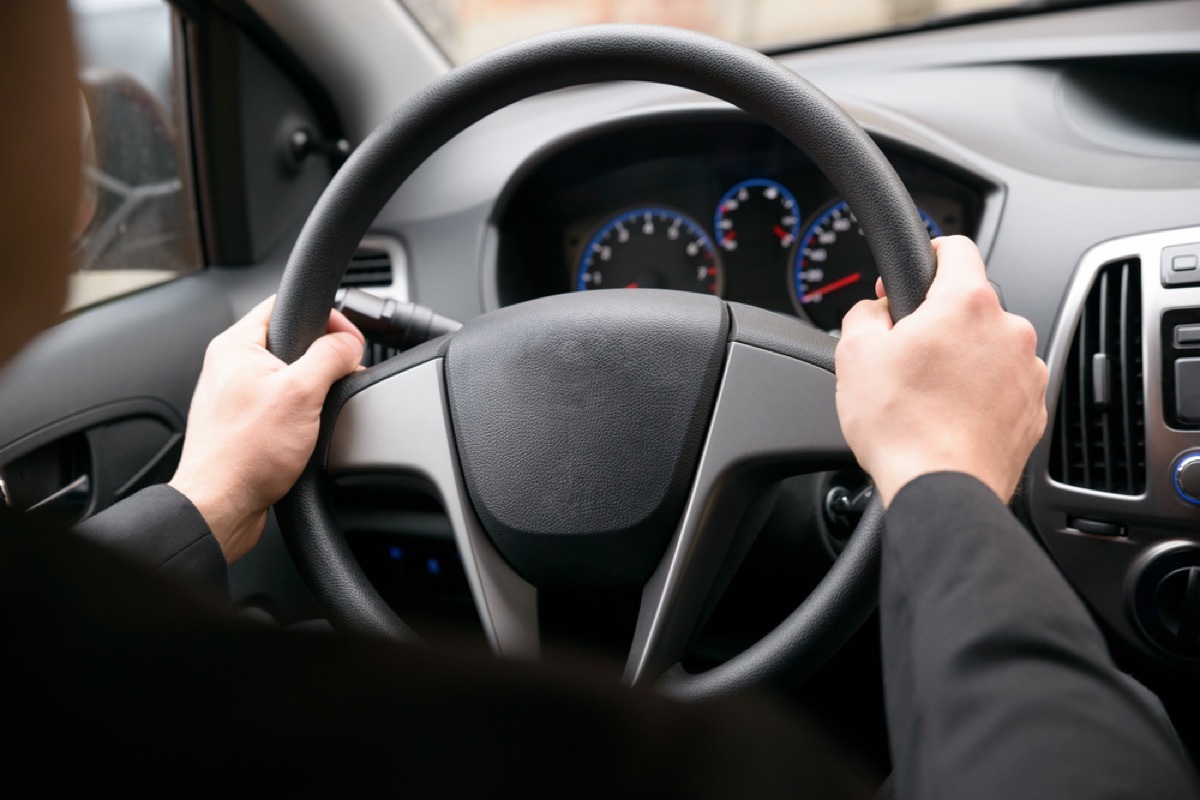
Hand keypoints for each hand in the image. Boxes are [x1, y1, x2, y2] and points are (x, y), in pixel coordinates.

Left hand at [169, 296, 363, 562]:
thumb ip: (329, 357)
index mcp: (236, 345)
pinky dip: (302, 413)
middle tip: (342, 376)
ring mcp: (237, 396)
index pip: (285, 304)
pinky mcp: (245, 423)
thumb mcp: (301, 393)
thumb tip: (350, 342)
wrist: (221, 507)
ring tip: (323, 408)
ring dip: (315, 389)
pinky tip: (309, 431)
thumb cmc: (244, 455)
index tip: (349, 340)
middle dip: (325, 358)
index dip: (326, 317)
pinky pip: (283, 404)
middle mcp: (231, 366)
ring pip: (290, 375)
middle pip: (293, 341)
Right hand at [834, 236, 1047, 505]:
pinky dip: (979, 394)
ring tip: (927, 395)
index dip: (926, 255)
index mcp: (967, 303)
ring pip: (988, 348)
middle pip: (970, 306)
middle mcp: (1009, 329)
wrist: (941, 489)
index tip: (909, 281)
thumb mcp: (853, 354)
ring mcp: (1028, 371)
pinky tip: (949, 416)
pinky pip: (1002, 386)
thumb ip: (864, 314)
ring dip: (962, 360)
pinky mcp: (1034, 409)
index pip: (956, 248)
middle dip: (938, 323)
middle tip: (905, 355)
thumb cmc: (902, 427)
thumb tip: (875, 312)